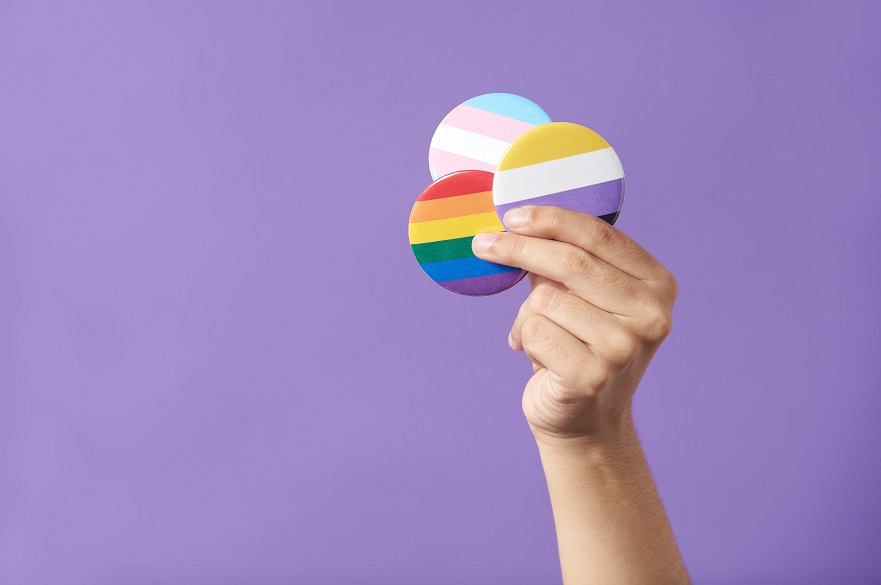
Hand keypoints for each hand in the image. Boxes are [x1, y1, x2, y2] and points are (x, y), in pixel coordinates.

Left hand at [471, 206, 678, 444]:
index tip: (512, 216)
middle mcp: (651, 315)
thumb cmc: (578, 349)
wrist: (586, 422)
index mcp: (657, 285)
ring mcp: (625, 347)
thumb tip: (517, 224)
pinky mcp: (593, 375)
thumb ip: (566, 262)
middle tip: (483, 244)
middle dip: (520, 249)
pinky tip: (539, 358)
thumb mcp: (583, 299)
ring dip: (527, 314)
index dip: (552, 219)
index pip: (600, 235)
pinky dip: (524, 338)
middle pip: (572, 262)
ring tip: (537, 336)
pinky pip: (535, 330)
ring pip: (547, 298)